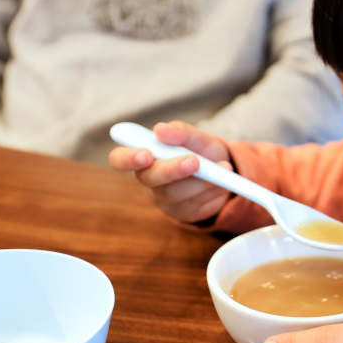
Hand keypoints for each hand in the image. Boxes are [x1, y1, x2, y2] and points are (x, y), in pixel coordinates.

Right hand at [107, 120, 233, 225]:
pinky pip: (193, 206)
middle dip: (172, 170)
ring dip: (200, 181)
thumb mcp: (195, 137)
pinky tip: (223, 182)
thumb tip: (160, 129)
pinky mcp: (181, 213)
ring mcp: (162, 199)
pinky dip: (212, 192)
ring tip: (224, 168)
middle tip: (194, 161)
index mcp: (142, 156)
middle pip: (150, 179)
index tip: (146, 153)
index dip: (127, 158)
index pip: (119, 160)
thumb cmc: (199, 150)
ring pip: (175, 194)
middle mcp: (147, 179)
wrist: (222, 172)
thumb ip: (180, 132)